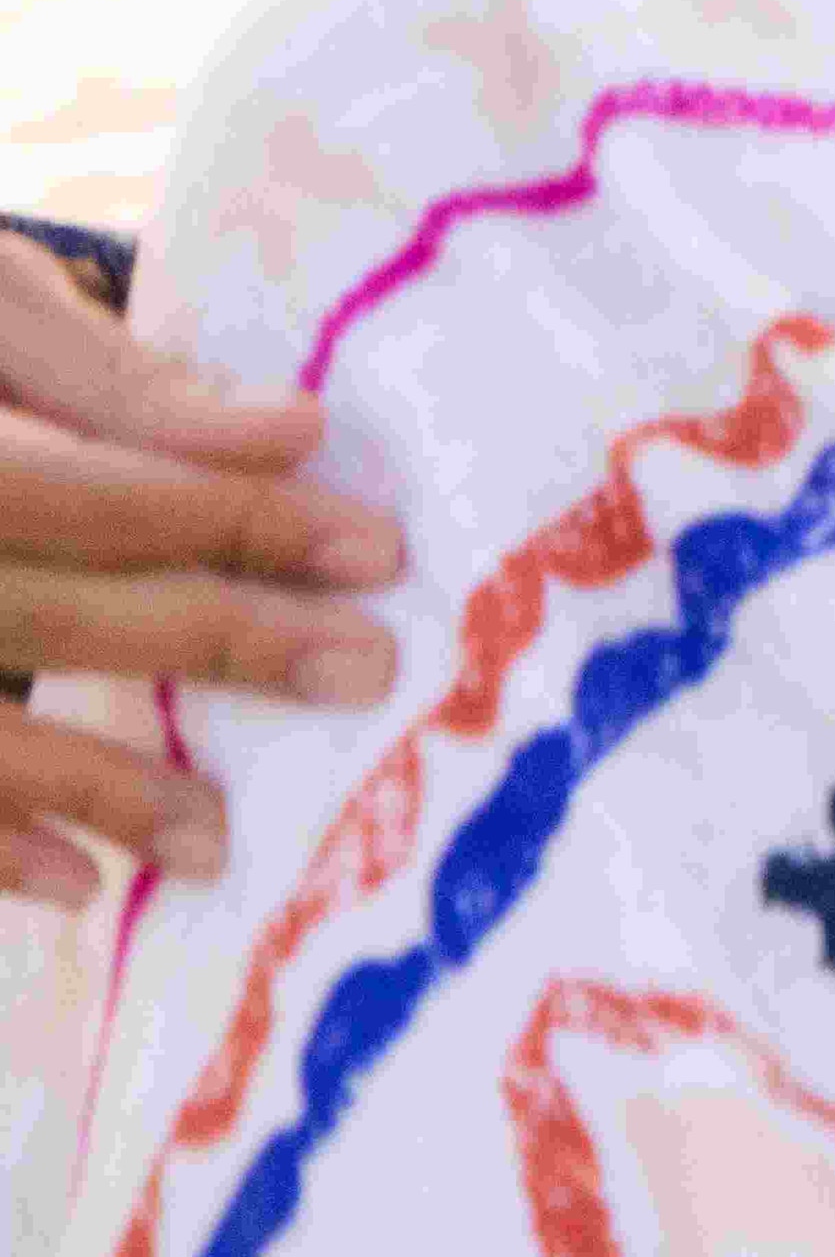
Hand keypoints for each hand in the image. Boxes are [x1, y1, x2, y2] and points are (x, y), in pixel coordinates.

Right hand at [0, 232, 405, 901]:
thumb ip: (107, 375)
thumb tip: (293, 431)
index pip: (81, 483)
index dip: (226, 514)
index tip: (376, 549)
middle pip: (36, 602)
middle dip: (205, 636)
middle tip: (362, 671)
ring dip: (90, 780)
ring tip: (216, 838)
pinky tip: (76, 881)